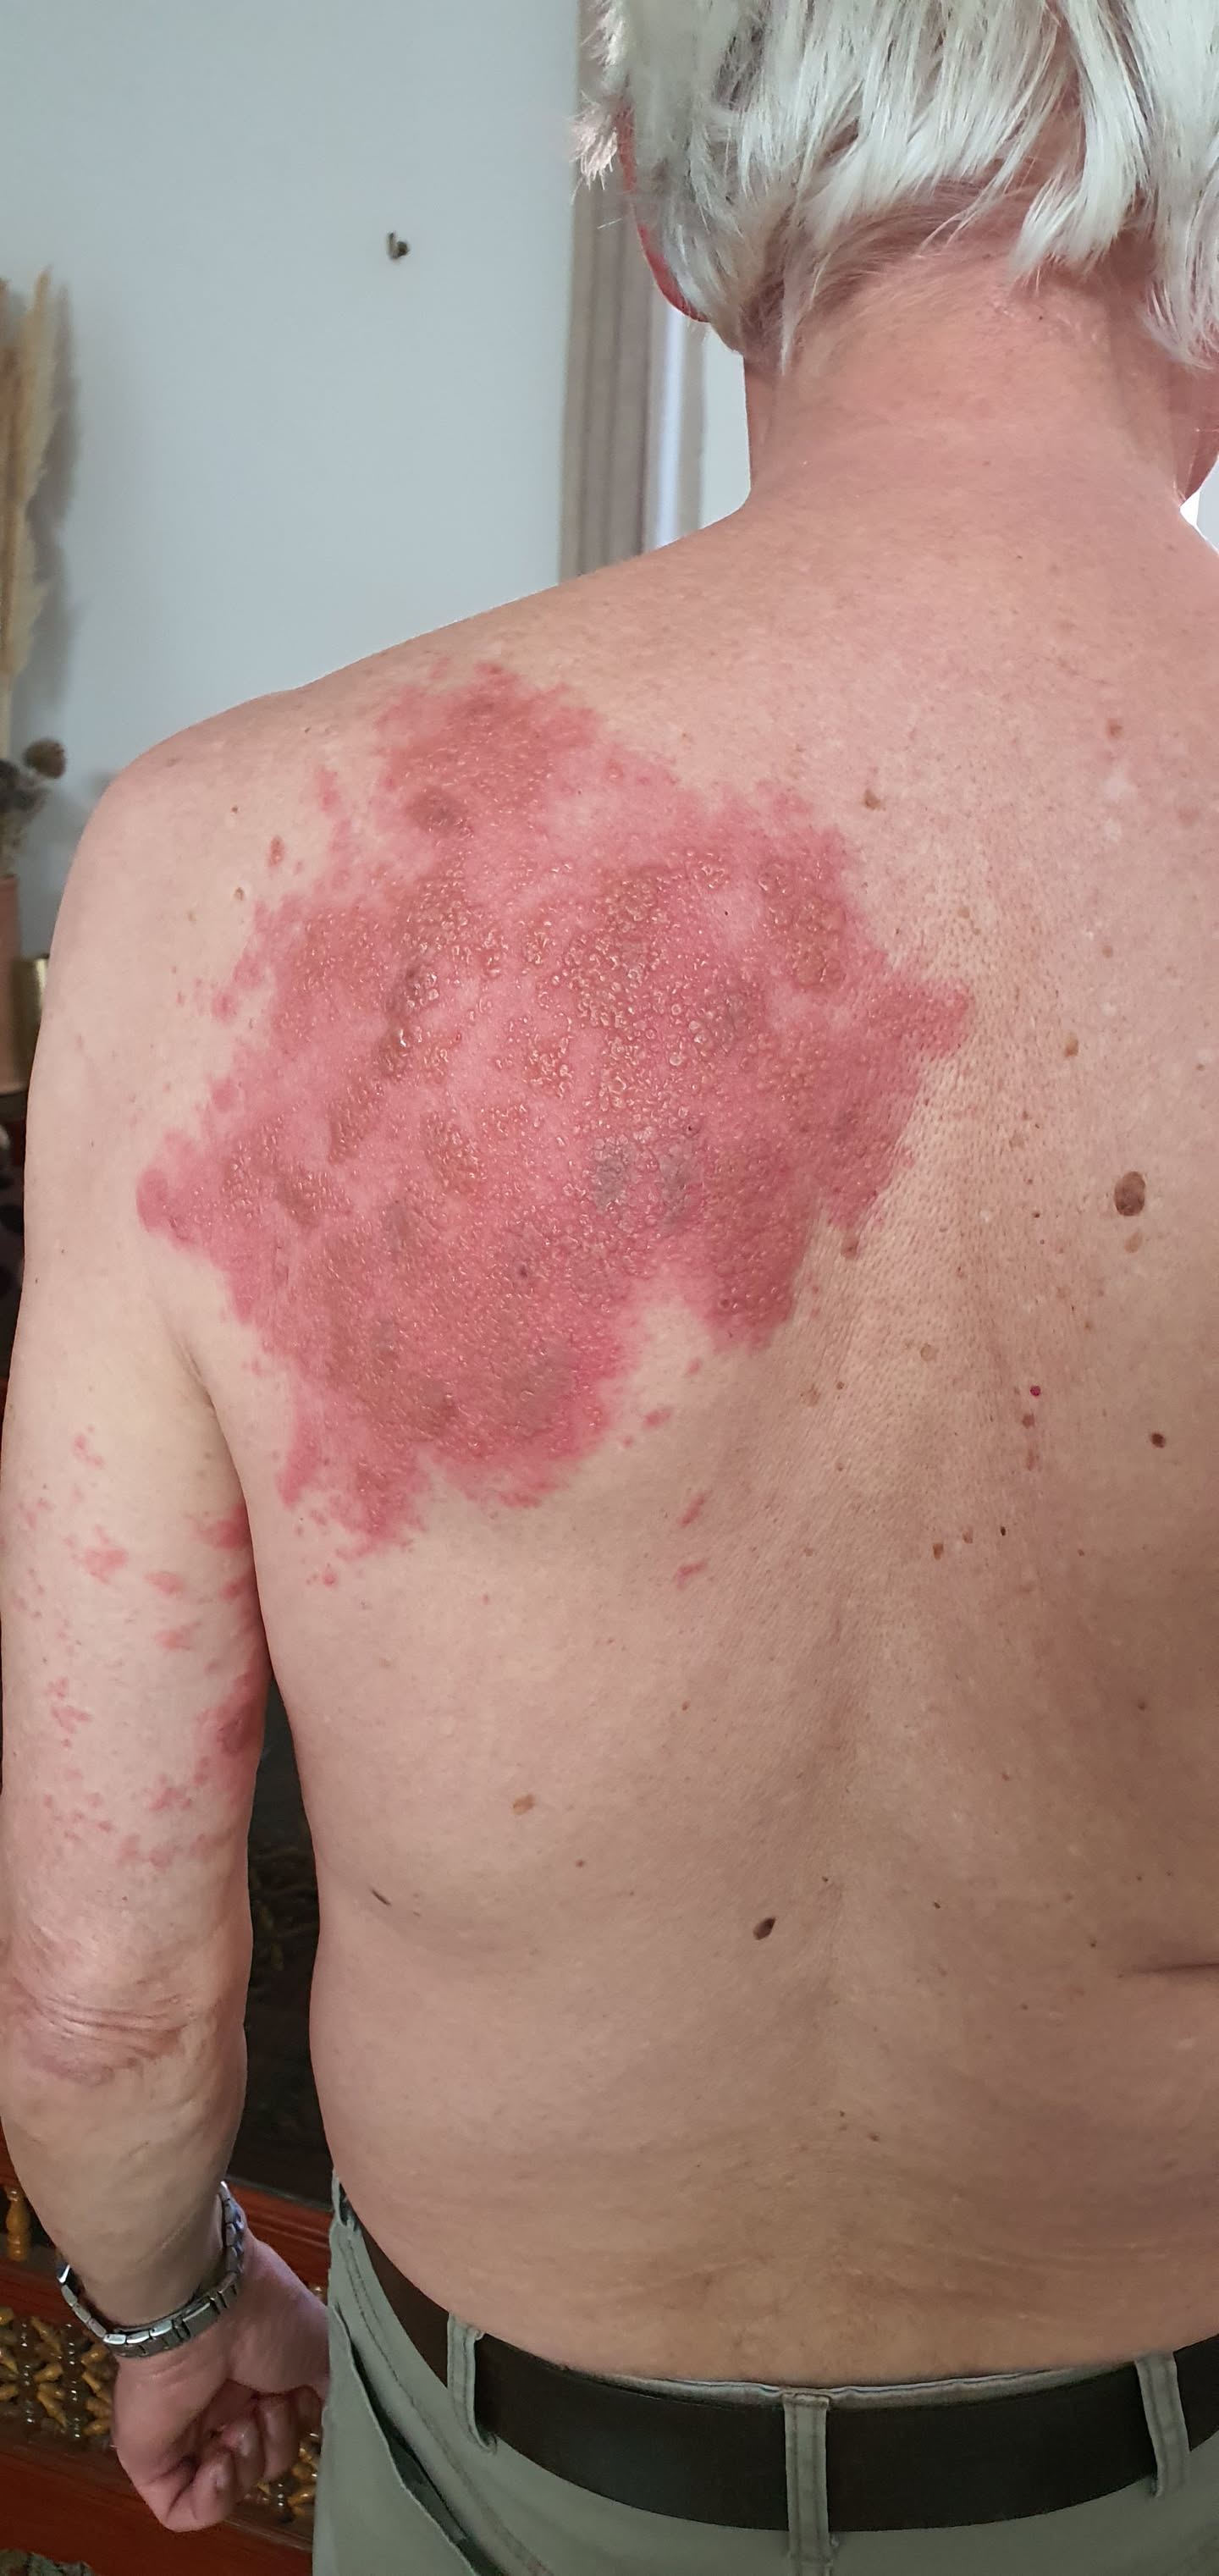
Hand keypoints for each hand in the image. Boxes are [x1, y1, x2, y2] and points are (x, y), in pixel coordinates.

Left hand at [110, 2228, 329, 2531]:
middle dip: (277, 2442)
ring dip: (248, 2465)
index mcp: (258, 2372)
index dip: (301, 2423)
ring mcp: (184, 2433)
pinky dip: (212, 2500)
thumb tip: (331, 2424)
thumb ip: (329, 2391)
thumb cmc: (266, 2316)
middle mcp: (221, 2402)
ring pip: (228, 2486)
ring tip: (240, 2427)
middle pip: (263, 2458)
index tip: (301, 2397)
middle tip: (267, 2408)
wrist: (202, 2307)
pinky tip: (220, 2466)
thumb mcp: (322, 2346)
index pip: (287, 2427)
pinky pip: (183, 2509)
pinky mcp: (151, 2460)